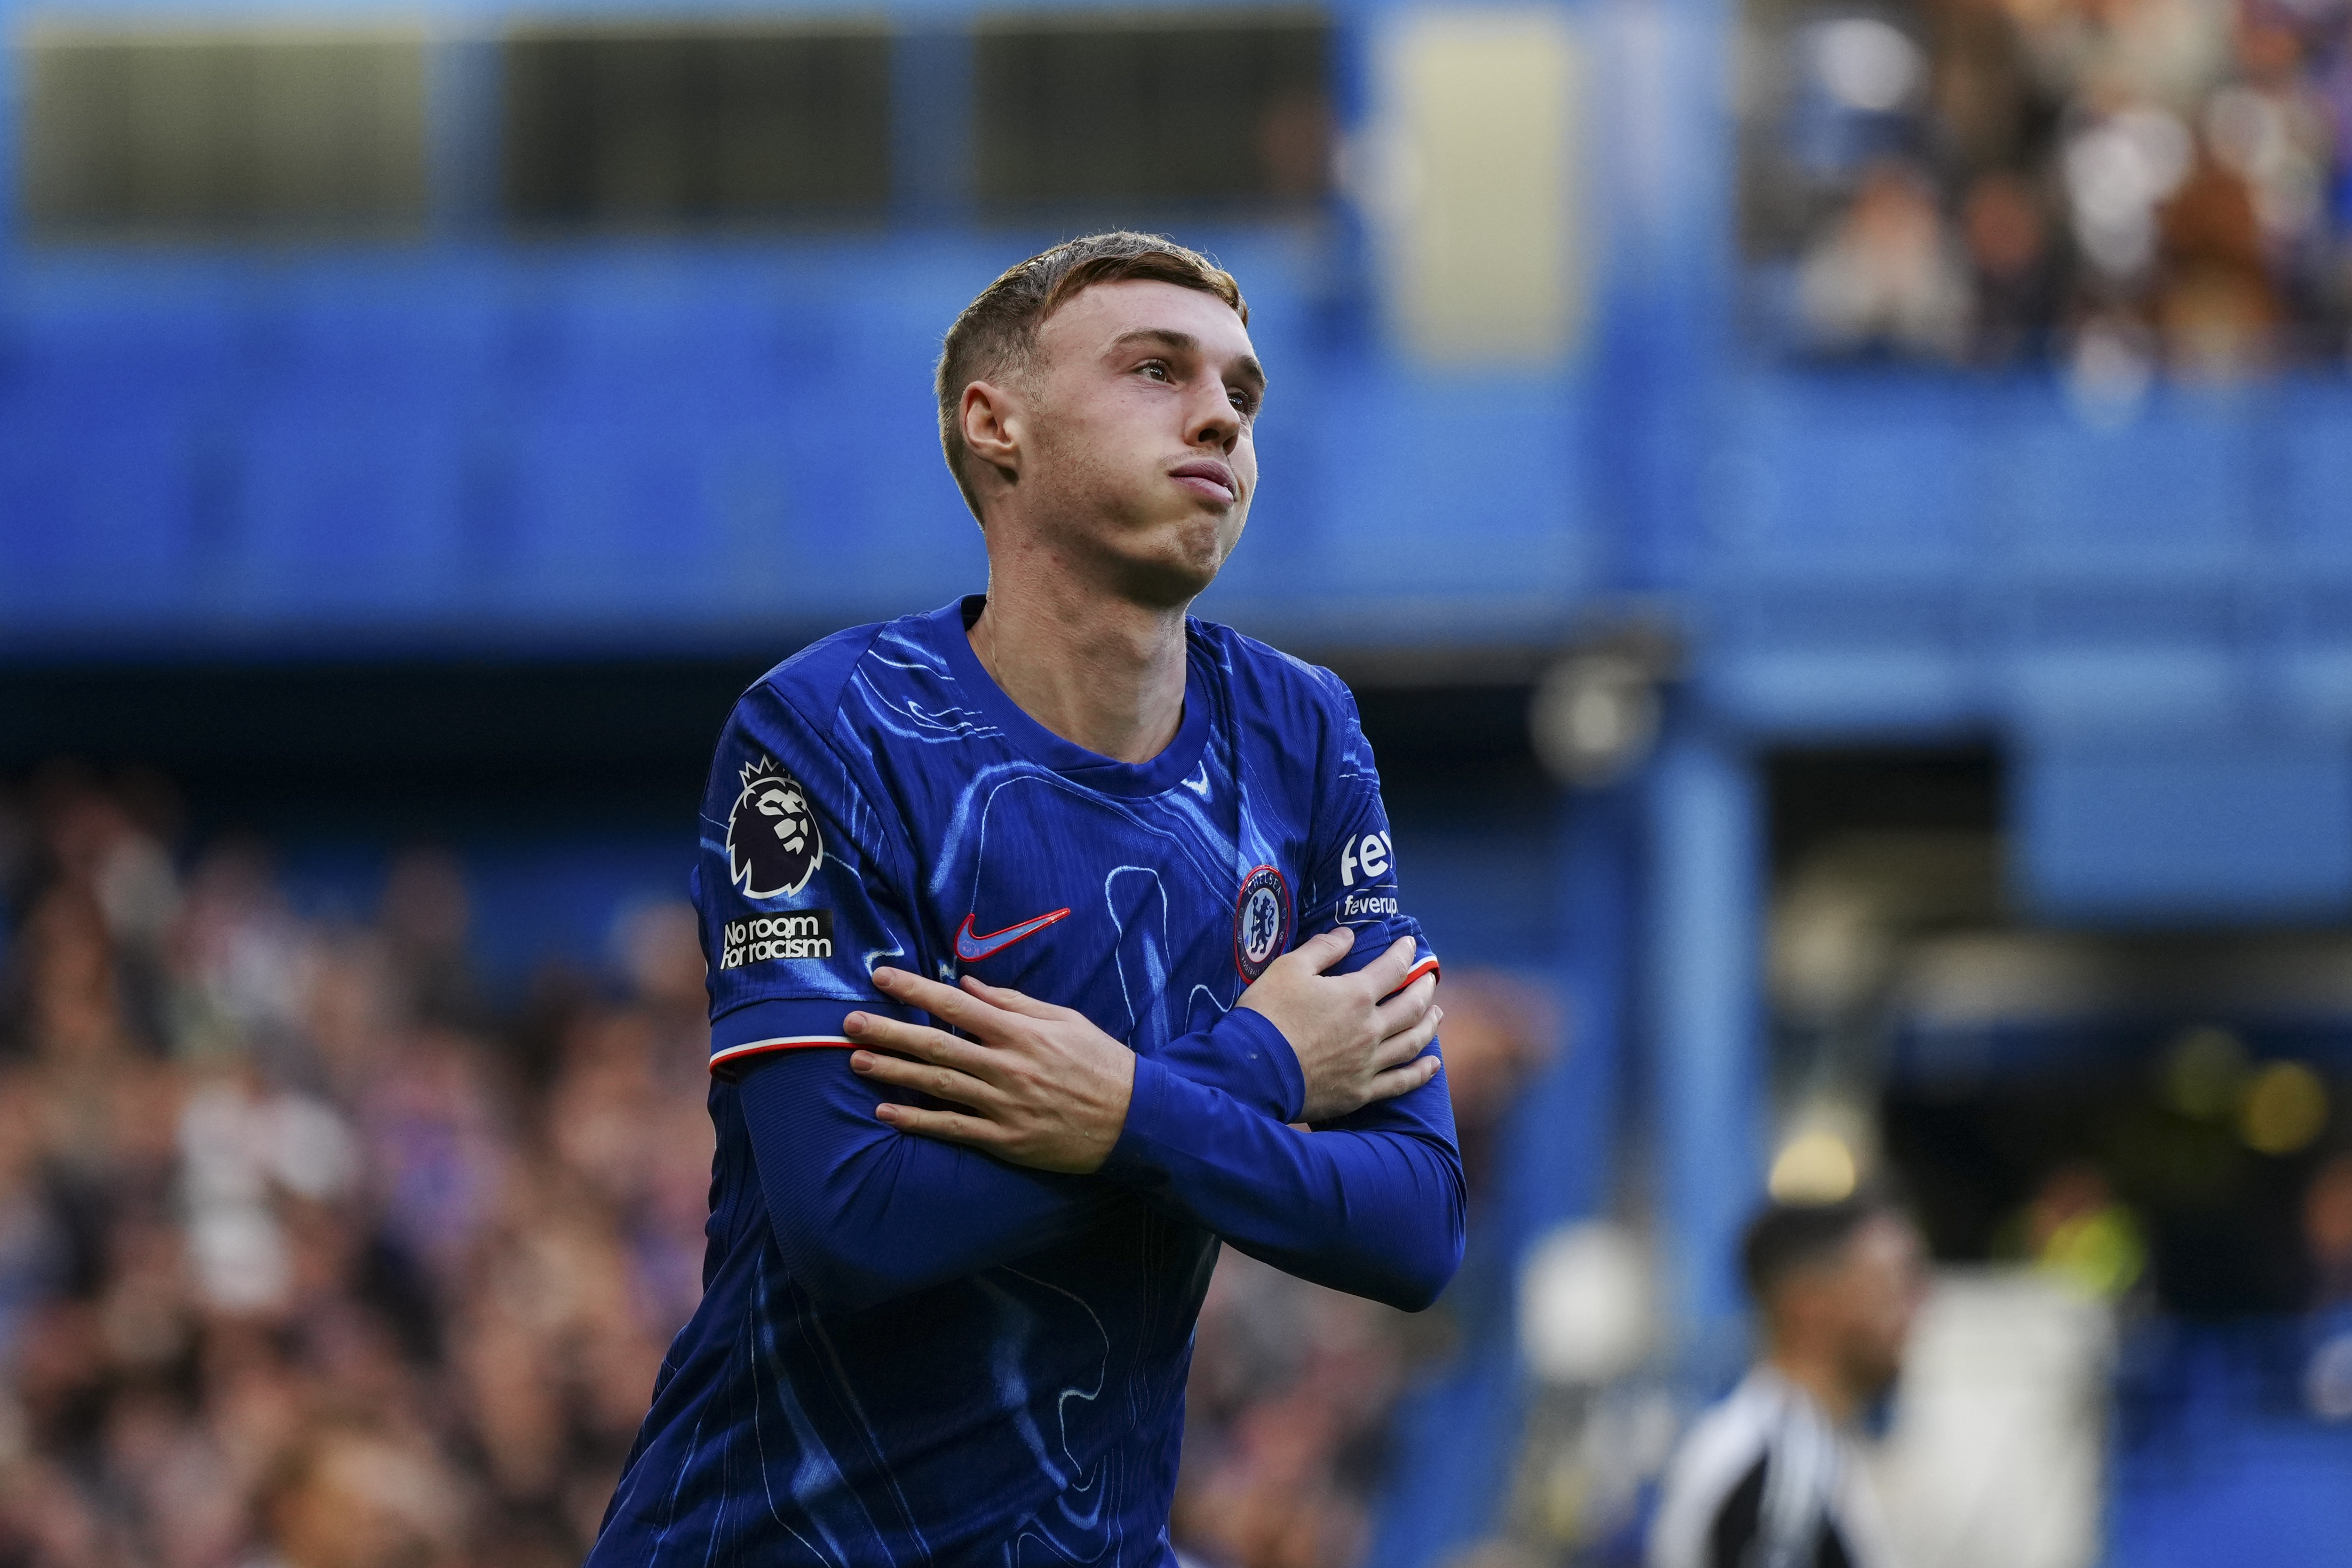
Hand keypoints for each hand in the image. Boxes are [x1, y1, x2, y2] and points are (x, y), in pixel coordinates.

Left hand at [843, 967, 1135, 1173]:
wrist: (1135, 1120)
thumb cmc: (1100, 1063)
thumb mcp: (1064, 1020)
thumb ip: (1014, 1003)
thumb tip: (969, 985)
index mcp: (1021, 1032)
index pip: (956, 1005)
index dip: (916, 989)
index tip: (881, 977)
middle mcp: (1008, 1066)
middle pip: (937, 1045)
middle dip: (889, 1032)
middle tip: (849, 1024)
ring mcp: (1005, 1105)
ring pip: (938, 1085)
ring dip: (894, 1073)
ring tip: (857, 1061)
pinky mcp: (1006, 1139)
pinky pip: (953, 1128)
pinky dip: (918, 1120)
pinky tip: (887, 1112)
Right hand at [1237, 930, 1442, 1122]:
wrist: (1251, 1071)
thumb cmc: (1266, 1015)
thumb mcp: (1288, 969)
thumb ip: (1322, 949)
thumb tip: (1347, 936)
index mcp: (1354, 995)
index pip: (1392, 968)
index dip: (1404, 953)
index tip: (1410, 944)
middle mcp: (1370, 1029)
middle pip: (1411, 1006)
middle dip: (1424, 989)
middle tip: (1430, 979)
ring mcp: (1367, 1063)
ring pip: (1412, 1042)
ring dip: (1429, 1026)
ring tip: (1437, 1015)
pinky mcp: (1359, 1092)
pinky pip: (1400, 1083)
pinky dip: (1421, 1073)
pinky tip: (1433, 1065)